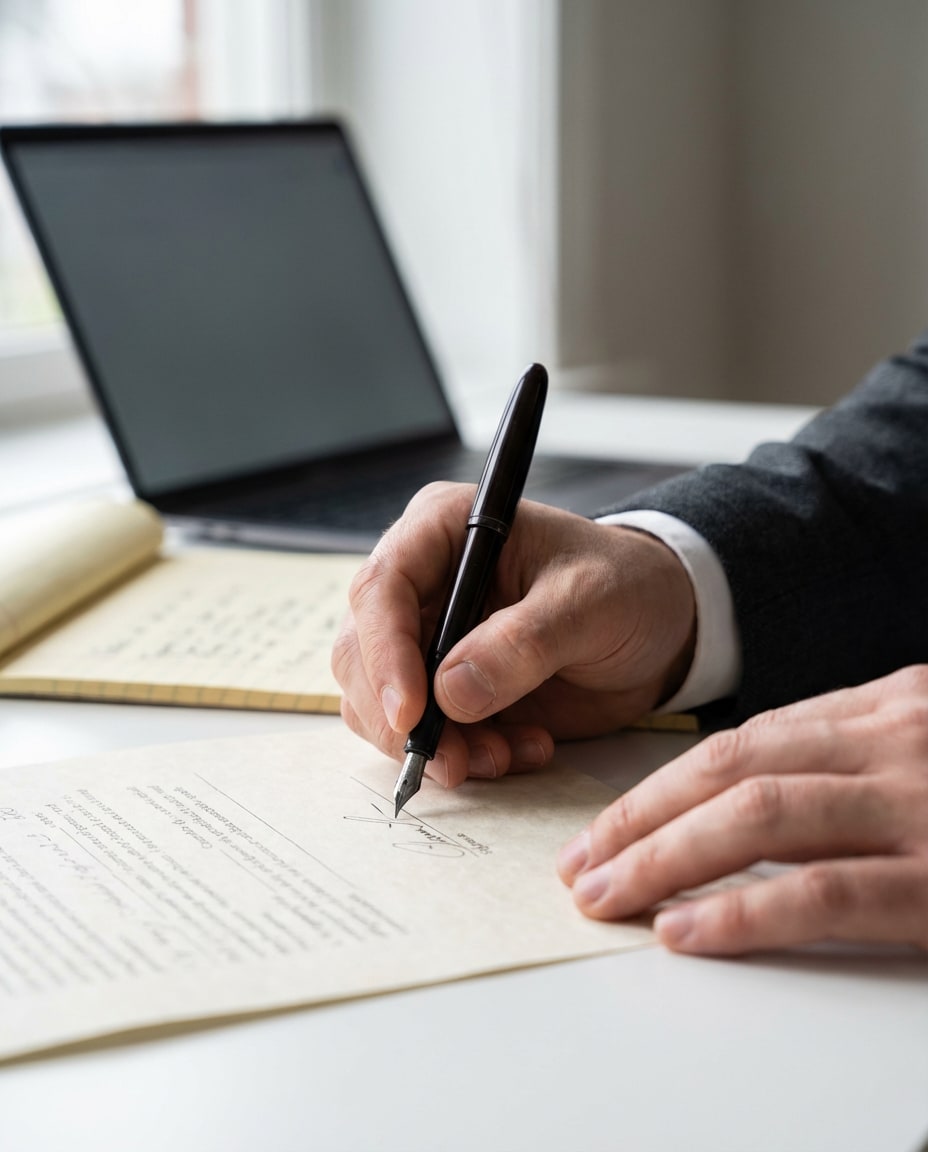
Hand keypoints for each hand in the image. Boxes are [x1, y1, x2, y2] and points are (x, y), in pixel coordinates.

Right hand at [332, 482, 695, 787]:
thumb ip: (524, 641)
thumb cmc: (627, 587)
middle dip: (402, 717)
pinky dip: (458, 755)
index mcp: (445, 529)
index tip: (410, 714)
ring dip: (433, 743)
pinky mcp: (441, 687)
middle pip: (362, 652)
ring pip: (378, 701)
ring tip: (504, 755)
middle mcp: (422, 580)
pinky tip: (517, 750)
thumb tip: (449, 691)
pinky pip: (419, 732)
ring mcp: (426, 636)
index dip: (385, 654)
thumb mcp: (591, 602)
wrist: (659, 628)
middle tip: (455, 761)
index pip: (382, 587)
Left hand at [558, 666, 927, 953]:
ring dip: (664, 859)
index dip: (662, 785)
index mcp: (888, 705)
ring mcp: (918, 804)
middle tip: (580, 864)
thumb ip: (850, 758)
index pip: (746, 740)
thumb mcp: (924, 752)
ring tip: (606, 897)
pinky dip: (741, 912)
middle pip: (732, 768)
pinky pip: (823, 892)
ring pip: (757, 816)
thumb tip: (745, 795)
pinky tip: (683, 931)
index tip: (607, 827)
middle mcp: (896, 739)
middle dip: (641, 818)